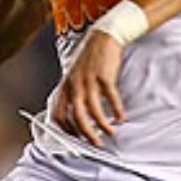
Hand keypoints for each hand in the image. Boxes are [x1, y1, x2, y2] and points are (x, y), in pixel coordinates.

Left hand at [53, 31, 125, 146]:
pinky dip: (117, 111)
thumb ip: (74, 91)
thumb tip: (77, 112)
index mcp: (66, 85)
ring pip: (93, 111)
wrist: (104, 37)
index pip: (59, 114)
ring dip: (103, 126)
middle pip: (77, 116)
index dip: (66, 129)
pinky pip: (111, 99)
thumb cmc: (91, 57)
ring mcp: (90, 81)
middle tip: (96, 143)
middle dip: (87, 134)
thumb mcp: (75, 73)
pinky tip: (121, 117)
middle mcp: (75, 85)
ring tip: (111, 133)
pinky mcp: (105, 77)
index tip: (76, 138)